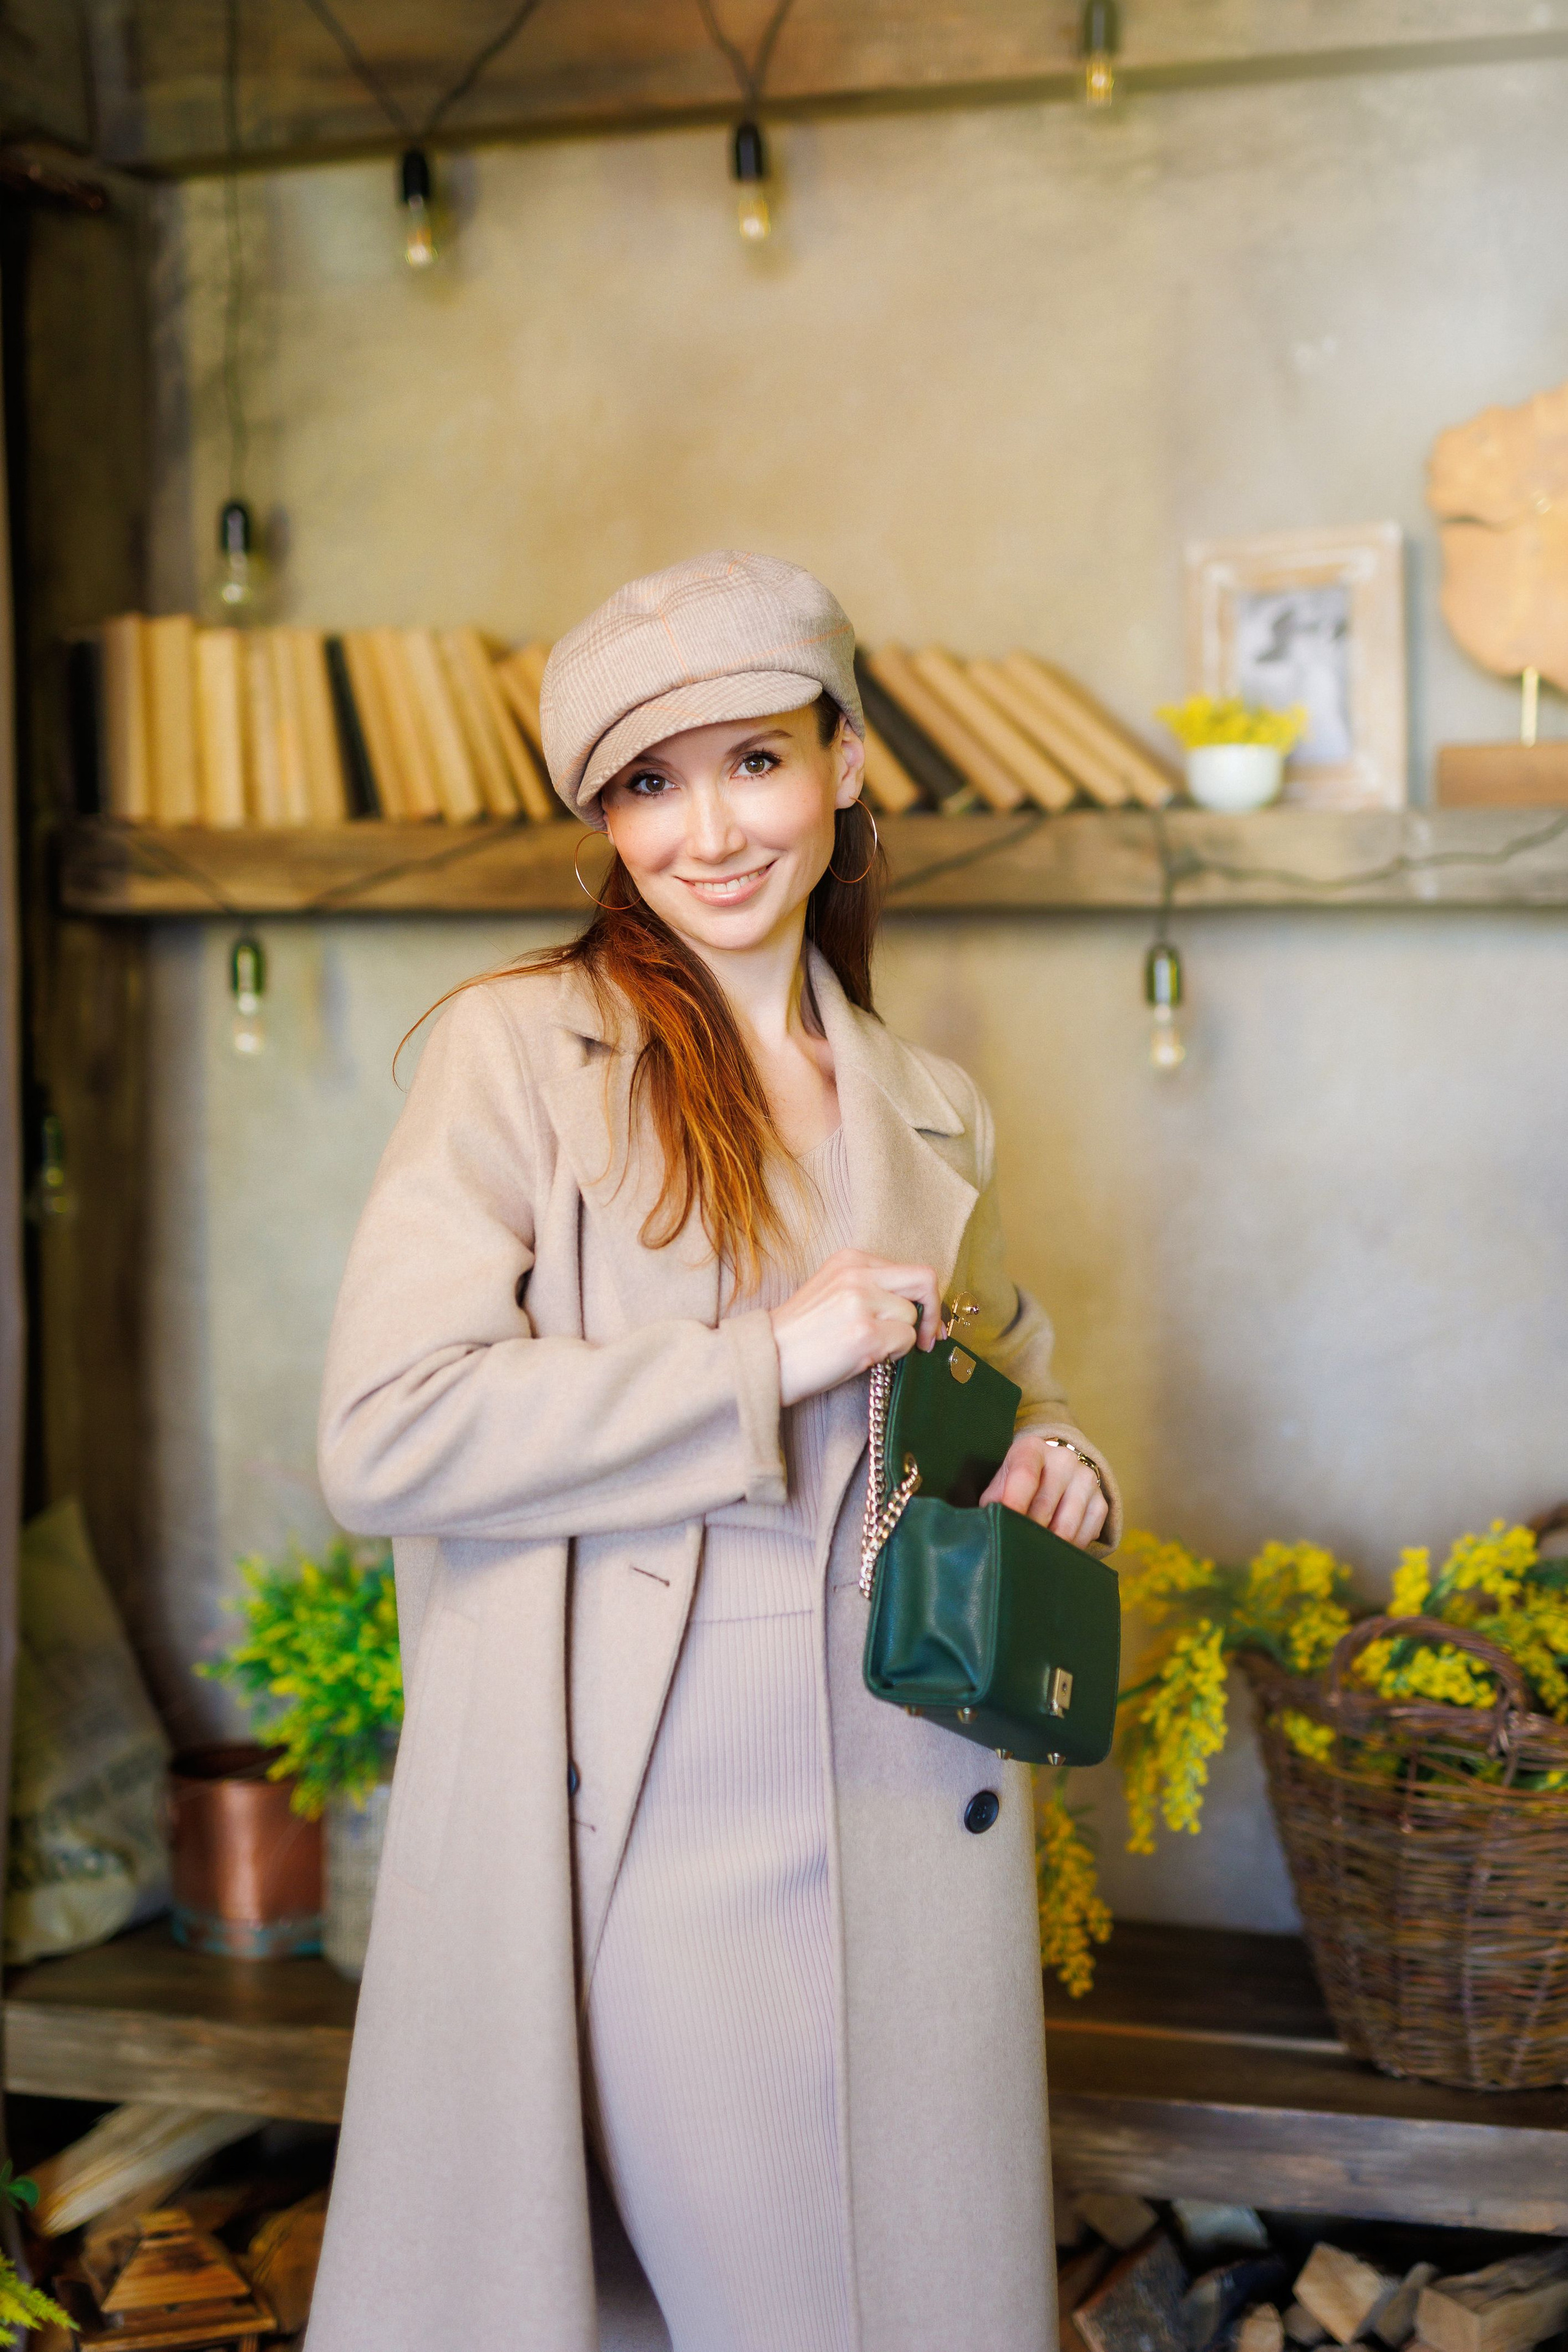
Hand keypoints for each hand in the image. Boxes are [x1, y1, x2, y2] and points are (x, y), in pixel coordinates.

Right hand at [769, 1248, 941, 1407]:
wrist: (768, 1359)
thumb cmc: (801, 1335)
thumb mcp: (833, 1292)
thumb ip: (871, 1288)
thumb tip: (916, 1305)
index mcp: (849, 1259)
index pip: (909, 1269)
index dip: (925, 1298)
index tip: (924, 1322)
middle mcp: (857, 1273)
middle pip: (924, 1280)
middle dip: (933, 1312)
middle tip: (926, 1339)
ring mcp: (861, 1300)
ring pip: (912, 1316)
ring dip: (900, 1339)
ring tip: (868, 1348)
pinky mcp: (865, 1331)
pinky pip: (905, 1340)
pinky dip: (893, 1354)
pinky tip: (865, 1357)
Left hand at [980, 1434, 1107, 1546]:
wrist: (1053, 1471)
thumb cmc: (1018, 1483)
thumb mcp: (1002, 1484)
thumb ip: (994, 1502)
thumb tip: (989, 1527)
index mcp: (1032, 1448)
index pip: (1024, 1476)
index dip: (1014, 1504)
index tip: (1005, 1527)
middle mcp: (1063, 1459)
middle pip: (1044, 1507)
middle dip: (1027, 1532)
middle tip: (1015, 1547)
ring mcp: (1085, 1479)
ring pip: (1065, 1527)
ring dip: (1048, 1545)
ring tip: (1034, 1549)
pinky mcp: (1101, 1501)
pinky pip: (1085, 1536)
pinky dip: (1068, 1548)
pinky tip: (1056, 1545)